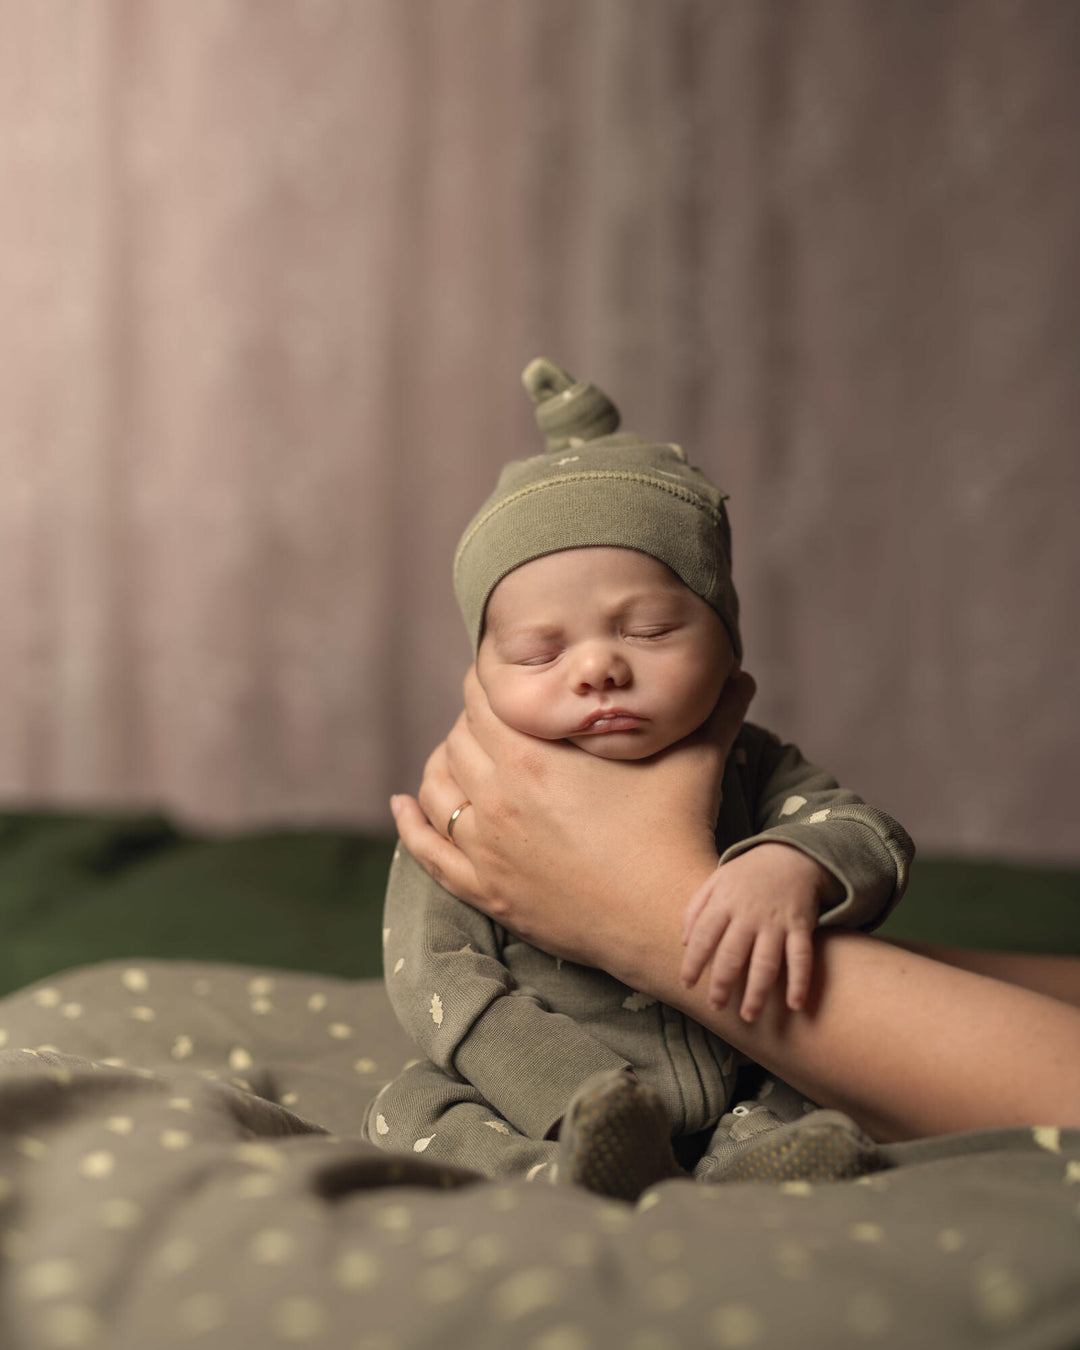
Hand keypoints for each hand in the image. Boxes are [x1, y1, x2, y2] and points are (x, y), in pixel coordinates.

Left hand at [390, 667, 756, 982]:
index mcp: (534, 754)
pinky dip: (408, 824)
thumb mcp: (695, 760)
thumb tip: (741, 671)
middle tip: (497, 719)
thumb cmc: (679, 834)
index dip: (491, 679)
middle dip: (472, 721)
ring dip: (441, 764)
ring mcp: (485, 847)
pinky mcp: (486, 890)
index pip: (483, 695)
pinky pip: (427, 851)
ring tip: (459, 755)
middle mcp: (497, 795)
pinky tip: (401, 805)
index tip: (506, 677)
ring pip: (434, 787)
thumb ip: (715, 710)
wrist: (666, 921)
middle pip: (457, 737)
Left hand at [679, 843, 839, 1020]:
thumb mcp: (715, 881)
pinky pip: (801, 956)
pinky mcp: (801, 926)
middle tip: (715, 1006)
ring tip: (749, 1015)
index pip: (704, 937)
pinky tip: (795, 1004)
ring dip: (757, 991)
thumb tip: (683, 942)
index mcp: (724, 903)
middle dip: (722, 984)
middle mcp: (749, 915)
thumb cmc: (747, 875)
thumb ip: (696, 909)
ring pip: (766, 962)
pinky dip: (800, 981)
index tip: (685, 984)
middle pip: (732, 955)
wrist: (791, 855)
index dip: (693, 962)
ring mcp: (776, 922)